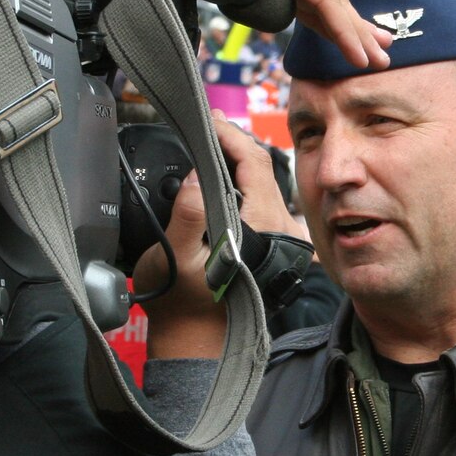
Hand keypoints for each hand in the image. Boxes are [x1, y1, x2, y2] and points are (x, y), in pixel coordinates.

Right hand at [135, 113, 306, 360]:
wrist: (194, 339)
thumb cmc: (181, 303)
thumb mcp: (175, 256)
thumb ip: (188, 213)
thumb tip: (198, 173)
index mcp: (261, 224)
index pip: (253, 161)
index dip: (228, 134)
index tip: (205, 117)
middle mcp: (279, 226)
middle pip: (261, 166)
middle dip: (233, 139)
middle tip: (206, 121)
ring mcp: (278, 234)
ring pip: (262, 180)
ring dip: (236, 157)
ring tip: (210, 138)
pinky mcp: (269, 240)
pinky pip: (259, 195)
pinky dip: (239, 176)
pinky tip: (219, 170)